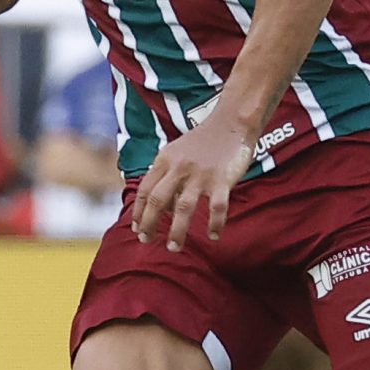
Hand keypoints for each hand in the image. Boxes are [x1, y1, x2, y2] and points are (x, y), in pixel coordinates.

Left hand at [130, 113, 251, 252]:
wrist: (232, 122)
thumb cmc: (203, 140)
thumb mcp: (177, 152)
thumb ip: (166, 176)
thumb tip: (162, 209)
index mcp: (165, 160)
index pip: (145, 190)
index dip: (139, 212)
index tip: (137, 228)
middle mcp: (180, 168)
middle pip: (158, 201)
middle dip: (149, 224)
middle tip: (147, 241)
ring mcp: (201, 175)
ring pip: (183, 208)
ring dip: (177, 231)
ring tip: (174, 247)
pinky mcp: (222, 180)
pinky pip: (217, 208)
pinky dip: (215, 224)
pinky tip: (214, 236)